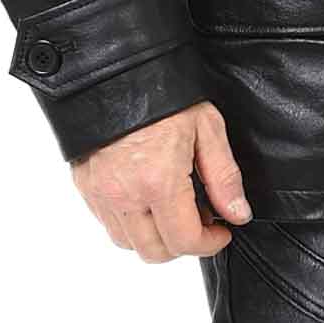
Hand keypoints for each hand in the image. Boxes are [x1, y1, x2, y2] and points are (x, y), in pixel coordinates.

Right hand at [70, 99, 252, 261]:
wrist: (116, 70)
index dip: (210, 244)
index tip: (222, 231)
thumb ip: (224, 176)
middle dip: (182, 244)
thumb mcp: (206, 127)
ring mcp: (101, 194)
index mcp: (159, 182)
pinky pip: (108, 223)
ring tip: (172, 207)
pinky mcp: (86, 187)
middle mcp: (125, 196)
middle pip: (155, 252)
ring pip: (129, 243)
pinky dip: (130, 223)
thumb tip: (238, 214)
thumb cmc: (163, 91)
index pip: (185, 241)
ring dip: (154, 236)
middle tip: (200, 220)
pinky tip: (146, 197)